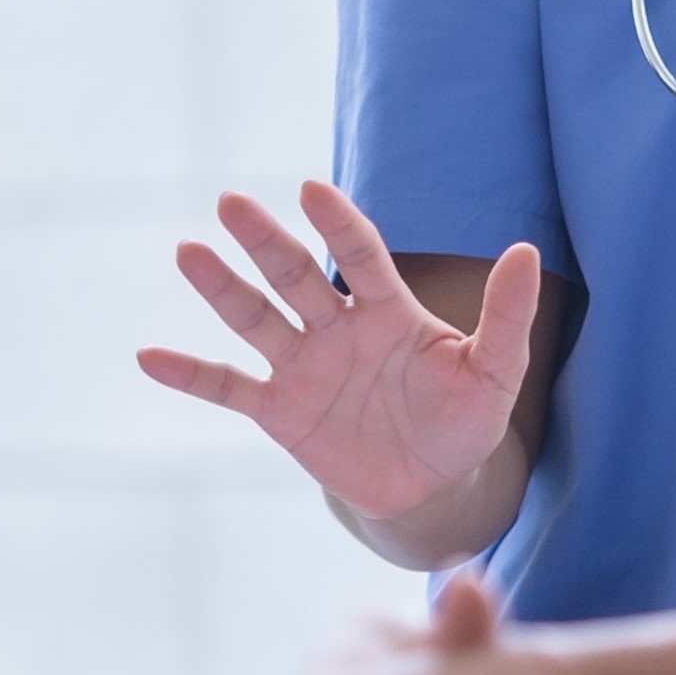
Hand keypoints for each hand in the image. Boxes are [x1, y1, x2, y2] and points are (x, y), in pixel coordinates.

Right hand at [141, 183, 537, 526]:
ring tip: (189, 252)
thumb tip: (527, 251)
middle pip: (296, 276)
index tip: (313, 189)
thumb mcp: (496, 371)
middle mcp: (339, 328)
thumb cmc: (465, 419)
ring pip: (257, 320)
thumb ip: (507, 315)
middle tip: (232, 201)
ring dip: (222, 289)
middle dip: (266, 241)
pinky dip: (190, 373)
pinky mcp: (280, 412)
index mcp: (389, 312)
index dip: (339, 224)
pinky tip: (148, 354)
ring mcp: (304, 367)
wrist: (434, 486)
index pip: (361, 256)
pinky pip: (229, 388)